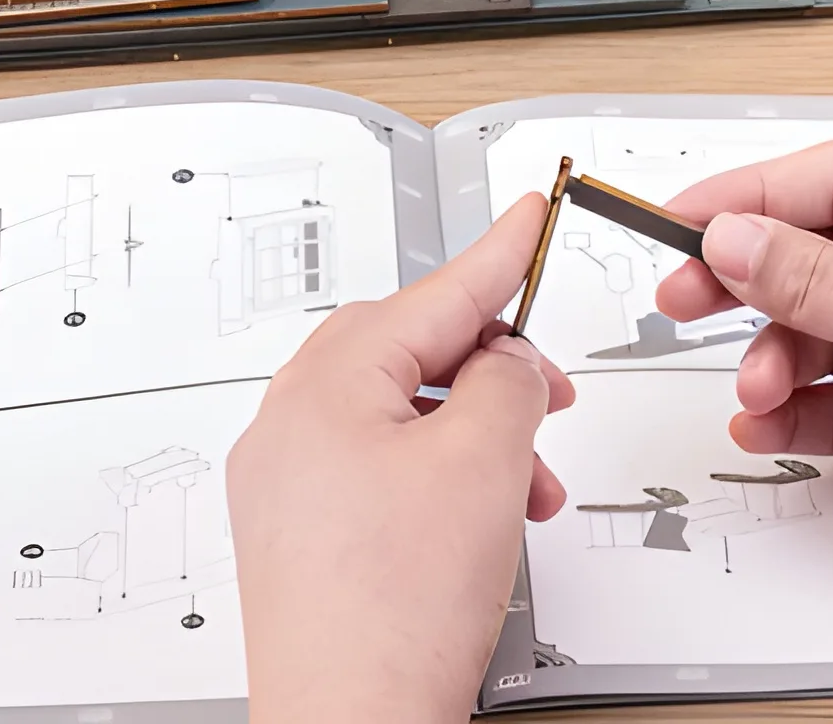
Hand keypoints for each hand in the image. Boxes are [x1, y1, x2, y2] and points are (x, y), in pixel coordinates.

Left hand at [229, 197, 574, 723]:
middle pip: (413, 350)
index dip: (500, 254)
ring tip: (523, 485)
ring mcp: (285, 484)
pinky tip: (479, 519)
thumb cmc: (394, 617)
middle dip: (492, 370)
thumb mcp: (487, 462)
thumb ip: (511, 379)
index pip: (435, 294)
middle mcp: (288, 425)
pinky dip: (439, 475)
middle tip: (548, 392)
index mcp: (323, 386)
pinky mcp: (298, 536)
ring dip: (474, 434)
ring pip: (401, 412)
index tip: (528, 214)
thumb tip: (509, 361)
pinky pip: (377, 465)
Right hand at [653, 140, 832, 641]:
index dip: (758, 193)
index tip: (685, 220)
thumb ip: (818, 278)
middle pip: (826, 249)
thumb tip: (736, 235)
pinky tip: (768, 423)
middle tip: (684, 299)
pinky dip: (800, 409)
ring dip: (777, 354)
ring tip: (757, 389)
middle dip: (754, 275)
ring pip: (829, 328)